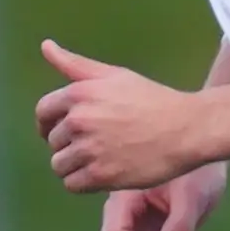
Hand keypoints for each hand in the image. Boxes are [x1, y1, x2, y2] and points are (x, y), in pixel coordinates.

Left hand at [37, 39, 210, 192]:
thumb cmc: (153, 100)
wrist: (186, 129)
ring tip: (99, 161)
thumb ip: (75, 64)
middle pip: (53, 141)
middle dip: (69, 144)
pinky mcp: (101, 175)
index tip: (64, 132)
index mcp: (78, 94)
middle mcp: (78, 121)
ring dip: (75, 166)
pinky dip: (83, 182)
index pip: (43, 112)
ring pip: (59, 165)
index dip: (50, 123)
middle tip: (98, 145)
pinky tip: (103, 174)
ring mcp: (89, 149)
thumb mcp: (115, 76)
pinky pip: (72, 184)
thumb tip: (45, 46)